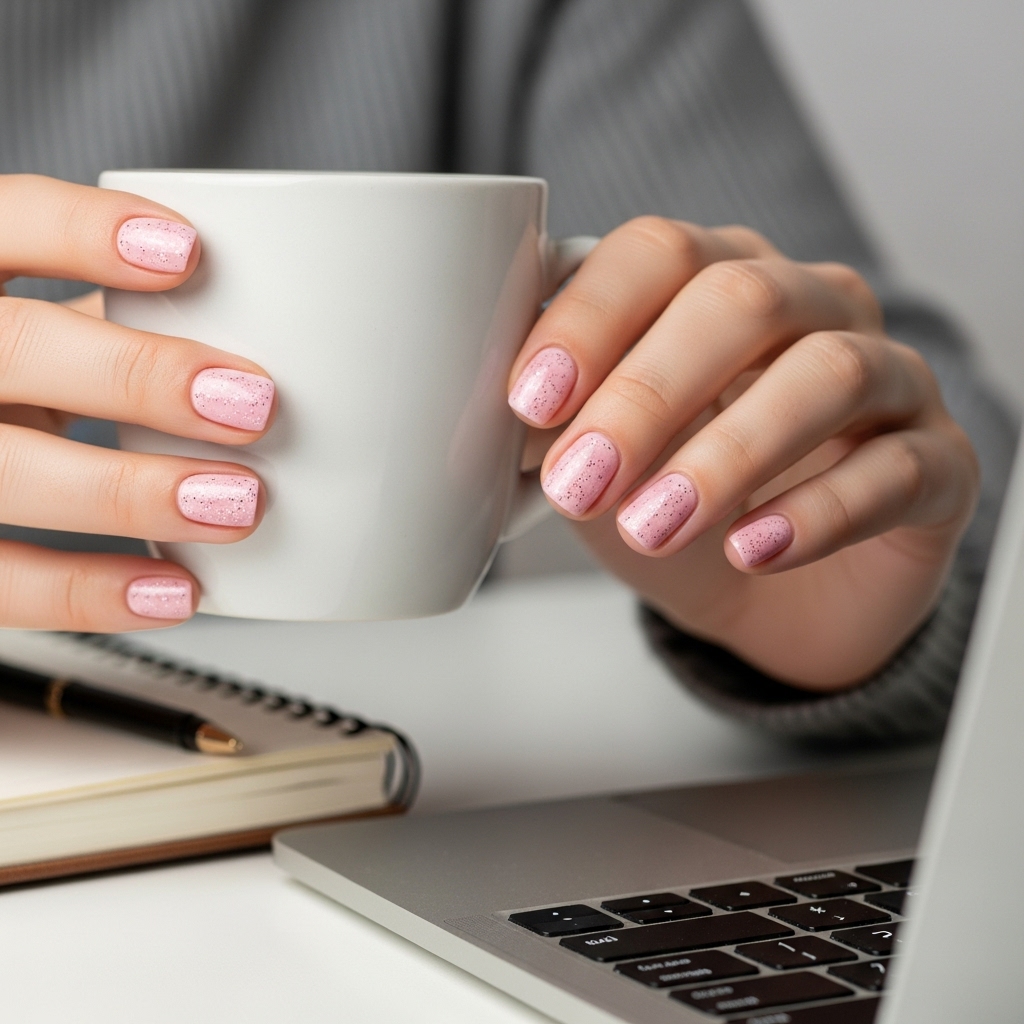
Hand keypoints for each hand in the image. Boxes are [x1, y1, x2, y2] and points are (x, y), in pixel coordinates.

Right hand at [0, 174, 274, 630]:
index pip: (3, 226)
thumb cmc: (22, 384)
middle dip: (139, 375)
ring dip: (133, 491)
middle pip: (16, 350)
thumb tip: (283, 338)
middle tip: (252, 405)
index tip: (190, 252)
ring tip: (238, 503)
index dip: (80, 232)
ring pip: (8, 475)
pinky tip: (177, 590)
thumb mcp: (54, 332)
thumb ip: (124, 322)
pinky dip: (90, 592)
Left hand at [508, 219, 978, 689]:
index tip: (529, 401)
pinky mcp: (937, 462)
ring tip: (654, 523)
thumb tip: (505, 419)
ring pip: (828, 374)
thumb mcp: (600, 466)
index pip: (658, 253)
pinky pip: (894, 469)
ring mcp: (888, 378)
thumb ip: (559, 427)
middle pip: (740, 301)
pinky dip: (815, 512)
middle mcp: (812, 307)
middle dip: (646, 393)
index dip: (590, 317)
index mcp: (719, 280)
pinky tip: (750, 549)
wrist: (767, 599)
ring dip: (727, 453)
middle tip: (581, 481)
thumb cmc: (677, 511)